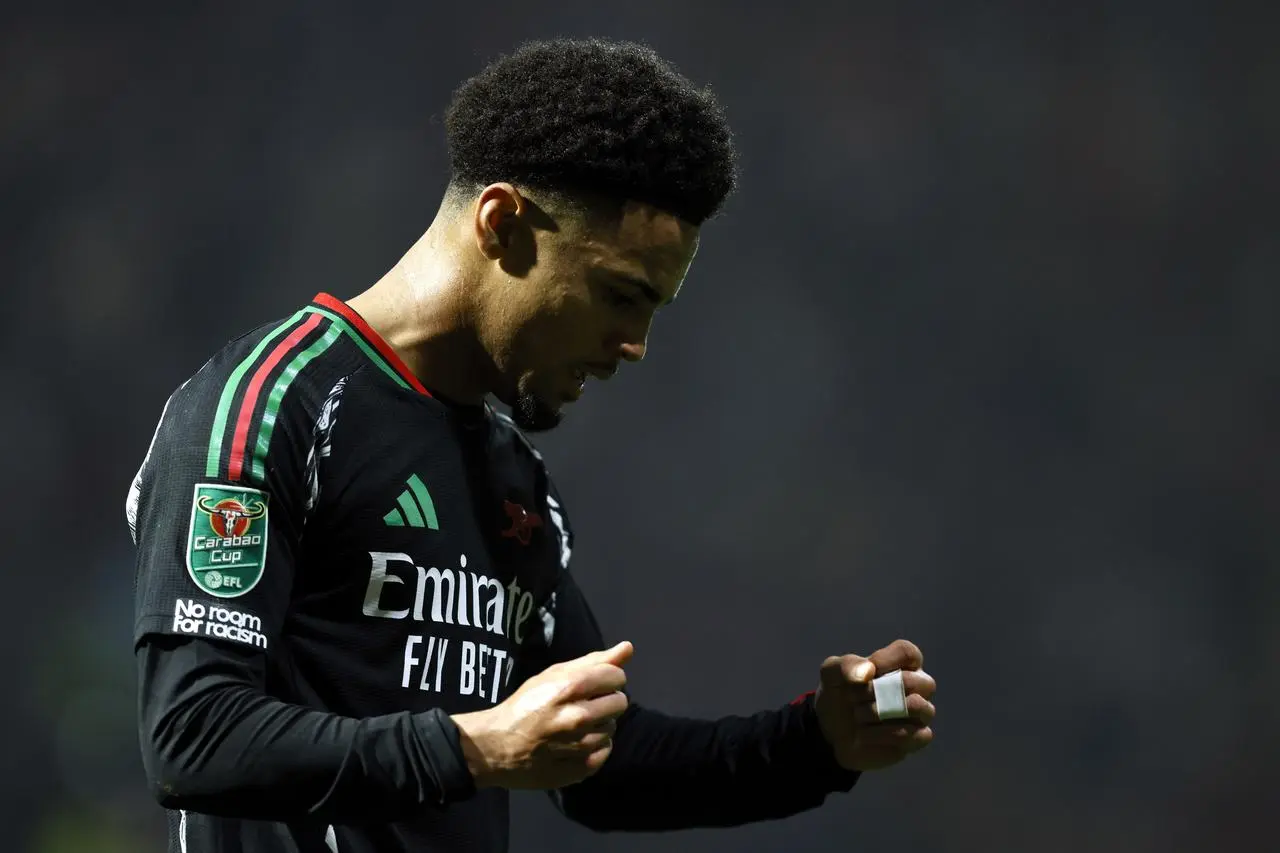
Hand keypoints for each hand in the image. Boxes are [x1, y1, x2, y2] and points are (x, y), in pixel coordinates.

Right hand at [452, 641, 632, 788]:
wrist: (496, 747)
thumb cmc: (524, 705)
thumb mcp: (551, 675)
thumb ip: (593, 661)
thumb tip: (628, 647)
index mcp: (568, 688)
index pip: (616, 677)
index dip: (608, 678)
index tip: (593, 684)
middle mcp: (577, 718)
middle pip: (620, 702)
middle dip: (606, 701)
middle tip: (584, 705)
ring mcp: (579, 747)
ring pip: (612, 728)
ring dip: (599, 725)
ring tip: (575, 726)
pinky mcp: (580, 770)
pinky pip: (605, 752)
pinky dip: (595, 748)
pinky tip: (576, 744)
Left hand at [814, 639, 936, 771]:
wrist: (832, 733)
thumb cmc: (840, 695)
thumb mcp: (832, 673)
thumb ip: (847, 665)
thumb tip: (868, 670)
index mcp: (900, 663)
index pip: (907, 652)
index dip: (884, 661)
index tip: (864, 673)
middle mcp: (918, 685)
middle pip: (914, 680)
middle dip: (877, 690)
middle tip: (854, 698)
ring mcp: (921, 712)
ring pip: (918, 706)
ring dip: (880, 712)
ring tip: (858, 716)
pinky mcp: (919, 737)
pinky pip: (917, 734)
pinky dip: (884, 734)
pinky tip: (864, 734)